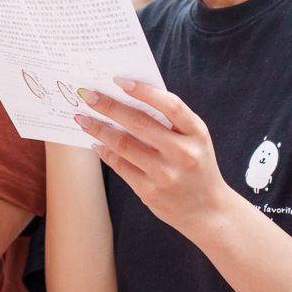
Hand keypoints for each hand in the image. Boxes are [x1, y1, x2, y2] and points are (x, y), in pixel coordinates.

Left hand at [75, 79, 236, 240]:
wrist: (208, 211)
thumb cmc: (196, 166)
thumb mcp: (194, 140)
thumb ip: (170, 121)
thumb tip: (127, 99)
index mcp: (197, 133)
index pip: (170, 105)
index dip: (144, 90)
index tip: (119, 80)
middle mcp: (183, 153)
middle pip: (139, 122)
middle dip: (109, 106)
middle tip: (88, 95)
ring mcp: (165, 174)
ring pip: (123, 144)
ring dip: (99, 129)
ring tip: (83, 118)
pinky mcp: (149, 191)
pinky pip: (120, 166)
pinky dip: (105, 152)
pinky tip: (96, 143)